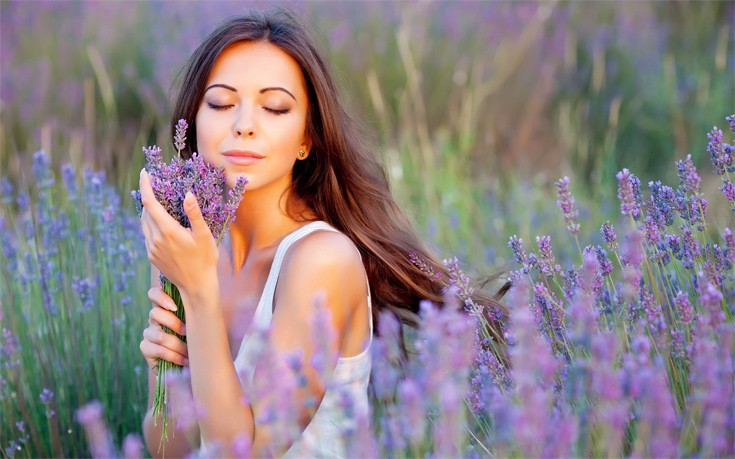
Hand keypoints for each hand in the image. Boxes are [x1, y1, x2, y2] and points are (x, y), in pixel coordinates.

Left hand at [138, 169, 218, 294]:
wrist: (196, 285)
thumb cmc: (205, 259)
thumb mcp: (204, 235)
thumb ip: (194, 214)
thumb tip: (187, 194)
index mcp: (167, 231)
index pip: (150, 203)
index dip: (145, 186)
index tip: (144, 173)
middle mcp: (155, 239)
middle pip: (145, 211)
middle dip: (148, 196)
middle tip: (157, 185)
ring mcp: (152, 248)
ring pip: (144, 223)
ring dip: (148, 210)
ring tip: (158, 202)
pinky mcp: (151, 256)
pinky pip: (146, 234)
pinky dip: (150, 223)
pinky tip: (160, 222)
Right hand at [140, 287, 188, 369]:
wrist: (185, 363)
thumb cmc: (196, 338)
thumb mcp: (196, 323)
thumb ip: (196, 311)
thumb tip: (206, 300)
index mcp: (165, 307)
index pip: (154, 294)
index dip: (160, 297)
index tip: (174, 307)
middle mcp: (154, 318)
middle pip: (155, 313)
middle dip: (174, 324)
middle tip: (187, 333)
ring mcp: (148, 332)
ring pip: (159, 335)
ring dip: (178, 345)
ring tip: (190, 352)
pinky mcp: (145, 347)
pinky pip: (159, 350)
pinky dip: (175, 356)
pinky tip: (186, 361)